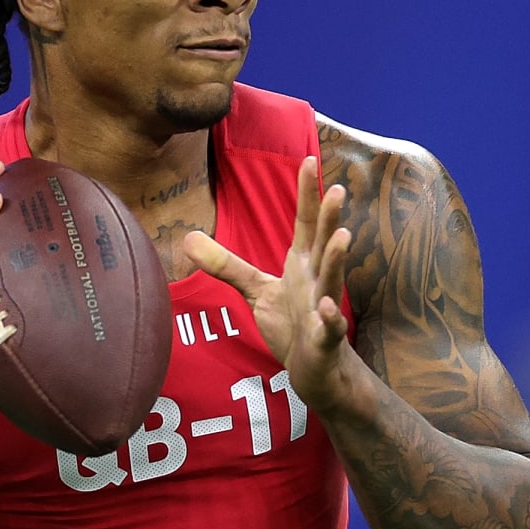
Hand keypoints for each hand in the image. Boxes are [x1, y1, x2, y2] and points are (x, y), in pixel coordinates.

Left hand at [184, 156, 357, 408]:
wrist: (315, 368)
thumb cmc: (292, 324)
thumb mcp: (256, 290)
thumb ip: (227, 264)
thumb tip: (187, 238)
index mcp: (302, 264)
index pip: (305, 223)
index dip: (307, 194)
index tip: (310, 160)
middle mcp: (317, 280)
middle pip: (322, 244)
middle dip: (329, 217)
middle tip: (336, 189)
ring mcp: (323, 308)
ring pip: (332, 280)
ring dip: (337, 259)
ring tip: (342, 236)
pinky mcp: (325, 339)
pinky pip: (330, 328)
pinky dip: (330, 319)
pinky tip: (328, 310)